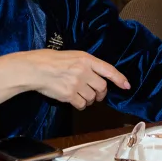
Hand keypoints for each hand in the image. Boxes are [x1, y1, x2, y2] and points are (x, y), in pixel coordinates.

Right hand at [0, 50, 130, 110]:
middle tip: (97, 95)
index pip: (108, 69)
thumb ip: (86, 64)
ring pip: (92, 97)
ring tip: (80, 95)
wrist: (34, 69)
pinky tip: (74, 100)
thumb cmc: (50, 60)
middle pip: (102, 87)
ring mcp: (77, 83)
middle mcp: (84, 71)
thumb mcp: (72, 55)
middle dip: (101, 93)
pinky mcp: (69, 95)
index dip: (119, 78)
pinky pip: (82, 104)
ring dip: (89, 99)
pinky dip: (80, 105)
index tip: (126, 85)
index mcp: (86, 58)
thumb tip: (96, 75)